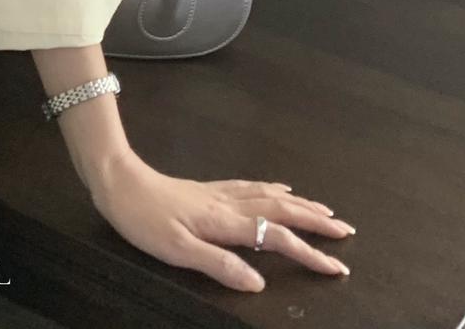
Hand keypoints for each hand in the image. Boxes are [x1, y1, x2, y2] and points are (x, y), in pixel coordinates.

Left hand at [87, 151, 353, 293]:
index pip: (277, 238)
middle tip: (347, 233)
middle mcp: (229, 203)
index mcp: (225, 222)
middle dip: (316, 222)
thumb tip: (258, 283)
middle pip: (282, 210)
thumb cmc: (143, 219)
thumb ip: (219, 264)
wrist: (118, 181)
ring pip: (271, 195)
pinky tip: (280, 188)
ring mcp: (220, 193)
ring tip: (326, 212)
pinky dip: (274, 189)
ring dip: (302, 204)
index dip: (309, 253)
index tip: (338, 267)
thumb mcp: (177, 250)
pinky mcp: (209, 188)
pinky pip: (252, 186)